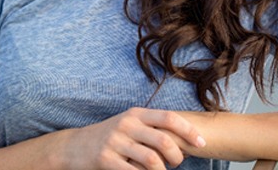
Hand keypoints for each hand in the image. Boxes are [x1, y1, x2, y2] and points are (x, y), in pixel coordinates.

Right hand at [59, 107, 205, 169]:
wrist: (76, 146)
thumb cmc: (110, 136)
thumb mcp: (129, 124)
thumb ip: (151, 127)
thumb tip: (183, 137)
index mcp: (136, 114)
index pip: (169, 118)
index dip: (188, 130)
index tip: (202, 143)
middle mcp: (127, 124)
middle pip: (163, 140)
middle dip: (177, 156)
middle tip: (177, 163)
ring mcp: (116, 141)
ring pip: (151, 160)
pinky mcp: (106, 159)